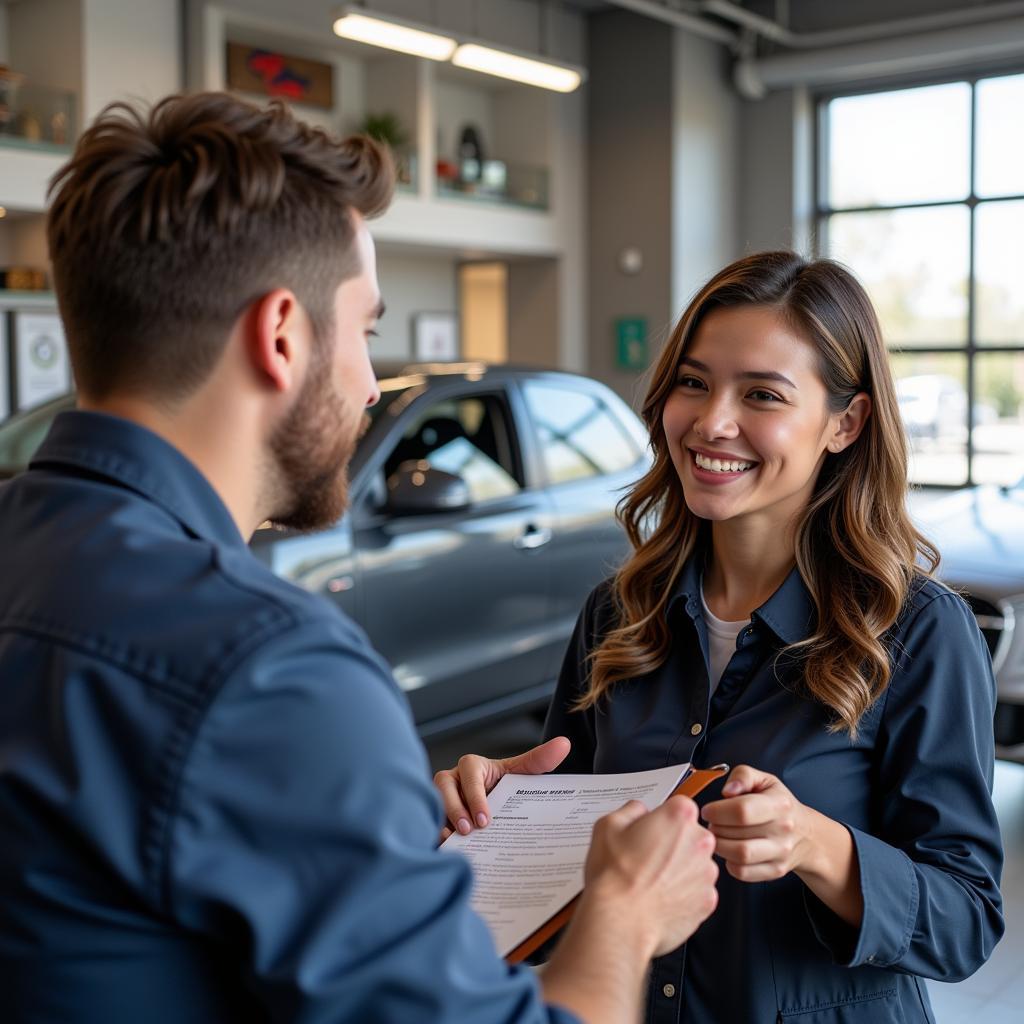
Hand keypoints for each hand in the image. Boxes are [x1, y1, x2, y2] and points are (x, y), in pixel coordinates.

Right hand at [434, 736, 570, 841]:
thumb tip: (564, 744)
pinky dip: (434, 836)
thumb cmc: (505, 788)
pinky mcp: (432, 816)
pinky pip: (427, 823)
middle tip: (469, 831)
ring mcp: (438, 798)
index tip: (485, 820)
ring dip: (441, 823)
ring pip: (432, 806)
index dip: (475, 796)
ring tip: (455, 842)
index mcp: (472, 766)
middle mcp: (451, 780)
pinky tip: (444, 852)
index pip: (469, 775)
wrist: (494, 808)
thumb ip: (539, 761)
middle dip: (455, 810)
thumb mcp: (521, 775)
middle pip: (443, 789)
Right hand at [581, 797, 718, 956]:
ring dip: (680, 870)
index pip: (679, 807)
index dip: (662, 819)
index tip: (652, 831)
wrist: (619, 920)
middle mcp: (700, 842)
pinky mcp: (707, 903)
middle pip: (692, 836)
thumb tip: (639, 811)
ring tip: (652, 882)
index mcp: (679, 816)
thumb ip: (631, 809)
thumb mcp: (608, 825)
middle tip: (648, 858)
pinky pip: (697, 893)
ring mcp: (707, 874)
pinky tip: (660, 898)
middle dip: (674, 844)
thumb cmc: (615, 875)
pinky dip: (684, 895)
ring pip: (696, 865)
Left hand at [700, 765, 817, 881]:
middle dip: (715, 828)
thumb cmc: (778, 804)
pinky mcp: (775, 871)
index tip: (707, 810)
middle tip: (711, 823)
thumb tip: (728, 791)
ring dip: (719, 846)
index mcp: (778, 804)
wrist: (805, 834)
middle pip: (737, 835)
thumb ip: (743, 776)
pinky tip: (729, 850)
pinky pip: (742, 873)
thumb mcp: (764, 780)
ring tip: (718, 835)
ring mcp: (780, 853)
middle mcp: (782, 830)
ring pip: (739, 856)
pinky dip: (729, 863)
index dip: (717, 811)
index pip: (742, 811)